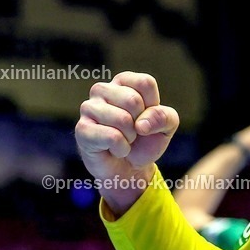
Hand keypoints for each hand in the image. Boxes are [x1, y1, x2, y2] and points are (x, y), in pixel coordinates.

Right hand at [76, 72, 179, 215]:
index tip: (145, 116)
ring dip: (130, 137)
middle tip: (133, 131)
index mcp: (123, 81)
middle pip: (133, 100)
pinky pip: (111, 137)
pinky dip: (121, 148)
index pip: (145, 83)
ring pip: (122, 119)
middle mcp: (103, 89)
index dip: (153, 106)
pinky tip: (114, 149)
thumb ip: (164, 117)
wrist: (129, 168)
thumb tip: (142, 124)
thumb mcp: (167, 126)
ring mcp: (89, 108)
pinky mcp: (82, 129)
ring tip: (123, 139)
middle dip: (140, 123)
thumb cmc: (145, 140)